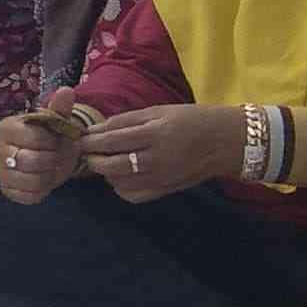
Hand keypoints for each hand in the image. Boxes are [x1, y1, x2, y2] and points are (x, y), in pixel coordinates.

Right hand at [0, 87, 85, 205]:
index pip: (34, 138)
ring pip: (30, 180)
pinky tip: (44, 182)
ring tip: (51, 169)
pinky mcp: (6, 189)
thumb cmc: (51, 135)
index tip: (57, 140)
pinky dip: (41, 192)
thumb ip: (60, 108)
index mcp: (7, 127)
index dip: (53, 142)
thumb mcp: (57, 120)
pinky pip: (26, 196)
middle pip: (30, 161)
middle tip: (56, 156)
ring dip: (48, 176)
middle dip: (52, 160)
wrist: (48, 156)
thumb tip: (66, 91)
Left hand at [80, 104, 247, 203]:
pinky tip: (122, 175)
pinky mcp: (164, 191)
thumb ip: (126, 121)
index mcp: (156, 134)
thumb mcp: (159, 111)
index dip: (91, 140)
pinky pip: (131, 195)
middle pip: (111, 165)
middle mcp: (156, 160)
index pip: (112, 140)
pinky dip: (120, 186)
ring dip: (105, 172)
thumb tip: (96, 129)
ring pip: (117, 182)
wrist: (226, 142)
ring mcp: (160, 179)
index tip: (80, 137)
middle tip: (87, 151)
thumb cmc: (192, 120)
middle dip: (93, 158)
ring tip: (106, 160)